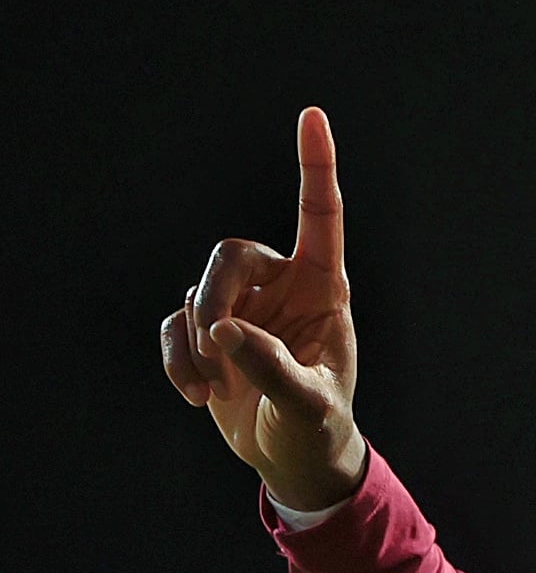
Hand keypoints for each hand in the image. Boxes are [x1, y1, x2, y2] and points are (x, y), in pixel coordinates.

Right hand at [161, 107, 365, 510]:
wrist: (294, 457)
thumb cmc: (319, 427)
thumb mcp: (310, 405)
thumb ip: (274, 369)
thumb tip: (226, 333)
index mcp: (323, 290)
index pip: (320, 216)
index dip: (315, 166)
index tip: (313, 116)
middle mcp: (280, 287)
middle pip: (231, 255)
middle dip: (215, 297)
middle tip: (217, 344)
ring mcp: (241, 307)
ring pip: (197, 293)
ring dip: (197, 342)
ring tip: (214, 388)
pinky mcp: (207, 333)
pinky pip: (175, 328)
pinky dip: (178, 361)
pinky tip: (198, 395)